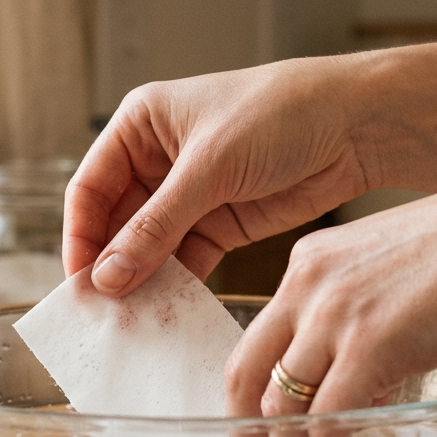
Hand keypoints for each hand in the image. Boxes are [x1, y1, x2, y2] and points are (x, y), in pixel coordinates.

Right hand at [63, 57, 376, 294]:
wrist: (355, 126)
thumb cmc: (280, 114)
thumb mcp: (210, 168)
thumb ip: (157, 226)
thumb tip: (108, 276)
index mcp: (140, 125)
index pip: (91, 188)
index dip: (81, 236)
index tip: (82, 282)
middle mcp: (158, 160)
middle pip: (116, 224)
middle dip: (111, 267)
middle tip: (104, 313)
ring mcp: (189, 195)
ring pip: (149, 249)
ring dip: (142, 283)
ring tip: (133, 321)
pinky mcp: (221, 224)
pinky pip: (185, 262)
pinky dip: (176, 287)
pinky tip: (168, 313)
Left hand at [225, 164, 436, 436]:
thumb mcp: (395, 271)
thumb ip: (366, 319)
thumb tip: (366, 382)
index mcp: (310, 263)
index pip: (258, 338)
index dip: (250, 393)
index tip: (255, 428)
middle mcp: (308, 286)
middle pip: (246, 373)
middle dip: (243, 433)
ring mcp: (334, 316)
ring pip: (279, 404)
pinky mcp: (369, 347)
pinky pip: (327, 419)